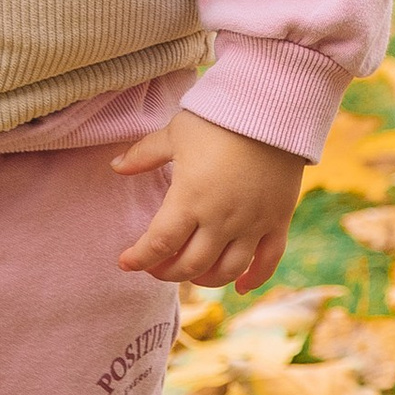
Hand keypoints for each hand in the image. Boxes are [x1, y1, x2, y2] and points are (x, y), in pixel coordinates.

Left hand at [113, 107, 303, 293]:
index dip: (139, 258)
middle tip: (156, 266)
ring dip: (204, 279)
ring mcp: (252, 224)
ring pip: (226, 271)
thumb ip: (144, 154)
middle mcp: (220, 219)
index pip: (159, 244)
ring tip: (192, 273)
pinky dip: (254, 279)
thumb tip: (115, 166)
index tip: (125, 262)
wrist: (273, 108)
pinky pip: (268, 262)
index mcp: (190, 199)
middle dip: (167, 272)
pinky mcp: (278, 220)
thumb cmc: (218, 118)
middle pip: (190, 265)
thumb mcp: (175, 133)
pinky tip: (240, 287)